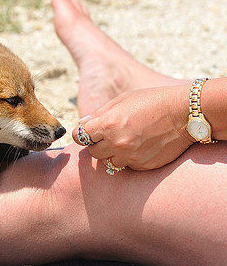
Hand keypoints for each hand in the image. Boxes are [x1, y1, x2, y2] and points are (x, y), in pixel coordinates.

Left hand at [72, 84, 193, 170]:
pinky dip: (131, 158)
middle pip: (93, 152)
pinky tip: (142, 146)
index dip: (84, 134)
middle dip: (99, 144)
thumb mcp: (122, 100)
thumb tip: (80, 125)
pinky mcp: (143, 166)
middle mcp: (116, 143)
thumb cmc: (152, 101)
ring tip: (130, 140)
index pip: (79, 137)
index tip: (90, 132)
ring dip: (114, 153)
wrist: (185, 113)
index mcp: (107, 124)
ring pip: (110, 161)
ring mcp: (130, 156)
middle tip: (113, 134)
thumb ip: (98, 114)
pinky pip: (128, 166)